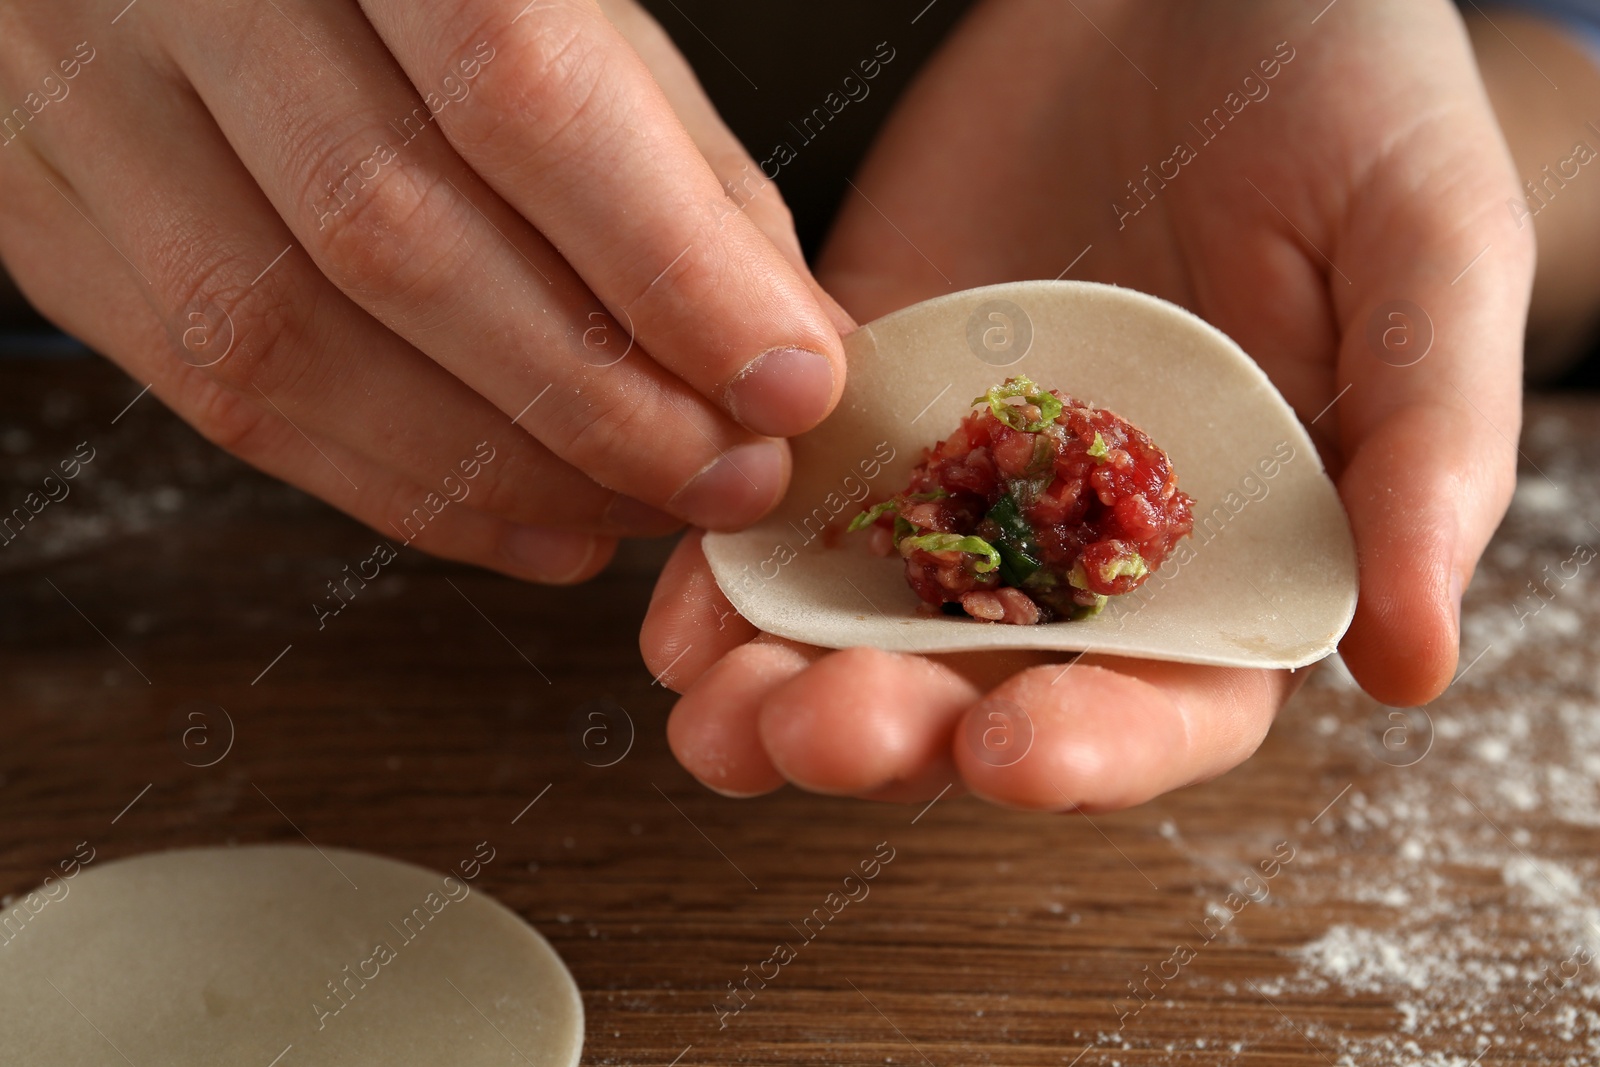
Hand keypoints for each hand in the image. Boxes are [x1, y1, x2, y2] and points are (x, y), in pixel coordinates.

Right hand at [0, 0, 847, 583]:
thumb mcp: (570, 15)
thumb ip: (676, 173)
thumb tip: (785, 350)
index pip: (514, 90)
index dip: (664, 263)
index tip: (789, 386)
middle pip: (393, 234)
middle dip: (592, 395)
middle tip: (728, 475)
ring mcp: (79, 98)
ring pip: (288, 340)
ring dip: (499, 468)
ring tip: (638, 510)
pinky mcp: (45, 216)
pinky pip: (224, 400)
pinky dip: (401, 490)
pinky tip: (530, 523)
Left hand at [642, 0, 1531, 809]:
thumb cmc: (1353, 105)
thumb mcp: (1428, 256)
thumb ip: (1427, 451)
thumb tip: (1416, 663)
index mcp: (1230, 549)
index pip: (1166, 696)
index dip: (1095, 744)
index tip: (1013, 749)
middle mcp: (1081, 540)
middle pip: (983, 682)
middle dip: (895, 727)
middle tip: (812, 728)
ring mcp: (962, 470)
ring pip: (865, 614)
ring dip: (781, 677)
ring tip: (714, 708)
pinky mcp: (867, 392)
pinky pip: (789, 494)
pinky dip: (729, 559)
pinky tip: (680, 604)